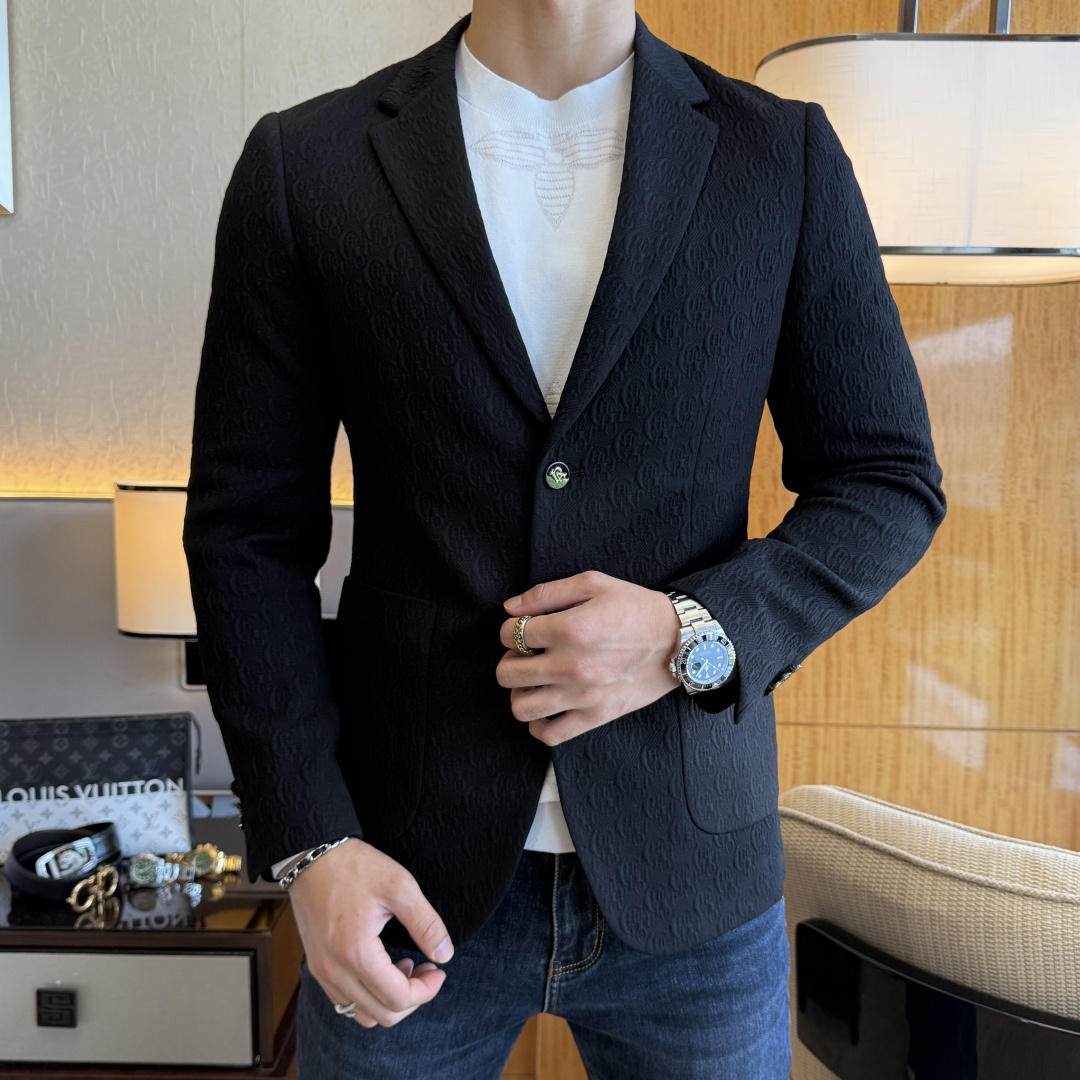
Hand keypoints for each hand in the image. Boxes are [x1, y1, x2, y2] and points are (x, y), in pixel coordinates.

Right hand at [287, 837, 452, 1027]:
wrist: (312, 855)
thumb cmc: (355, 867)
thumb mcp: (400, 887)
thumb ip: (426, 924)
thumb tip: (445, 955)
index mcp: (356, 954)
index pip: (398, 999)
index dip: (427, 991)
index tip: (439, 970)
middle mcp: (334, 972)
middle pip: (382, 1015)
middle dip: (412, 998)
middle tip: (426, 968)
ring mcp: (322, 972)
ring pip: (362, 1013)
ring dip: (389, 999)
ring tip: (403, 966)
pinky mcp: (317, 966)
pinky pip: (346, 1000)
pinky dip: (369, 994)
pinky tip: (381, 965)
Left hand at [497, 570, 679, 745]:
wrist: (677, 641)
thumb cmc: (635, 608)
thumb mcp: (593, 585)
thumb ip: (546, 593)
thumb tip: (510, 608)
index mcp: (570, 629)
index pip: (511, 634)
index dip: (511, 628)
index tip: (524, 629)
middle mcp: (571, 666)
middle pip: (507, 673)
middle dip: (510, 659)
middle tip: (526, 654)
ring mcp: (582, 696)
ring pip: (521, 707)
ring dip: (519, 692)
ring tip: (534, 680)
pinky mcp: (595, 716)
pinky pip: (549, 734)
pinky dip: (538, 725)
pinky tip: (546, 707)